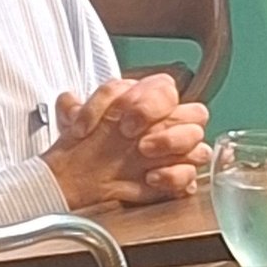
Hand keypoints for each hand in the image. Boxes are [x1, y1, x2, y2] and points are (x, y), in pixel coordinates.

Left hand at [40, 73, 210, 208]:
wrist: (84, 178)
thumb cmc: (90, 143)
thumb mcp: (76, 123)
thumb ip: (74, 109)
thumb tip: (68, 102)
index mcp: (149, 102)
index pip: (166, 88)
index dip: (148, 100)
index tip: (122, 116)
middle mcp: (169, 124)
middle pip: (194, 112)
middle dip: (165, 119)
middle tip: (133, 133)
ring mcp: (176, 152)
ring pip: (197, 140)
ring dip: (172, 142)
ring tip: (143, 150)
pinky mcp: (177, 178)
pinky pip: (190, 175)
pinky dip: (173, 176)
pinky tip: (151, 177)